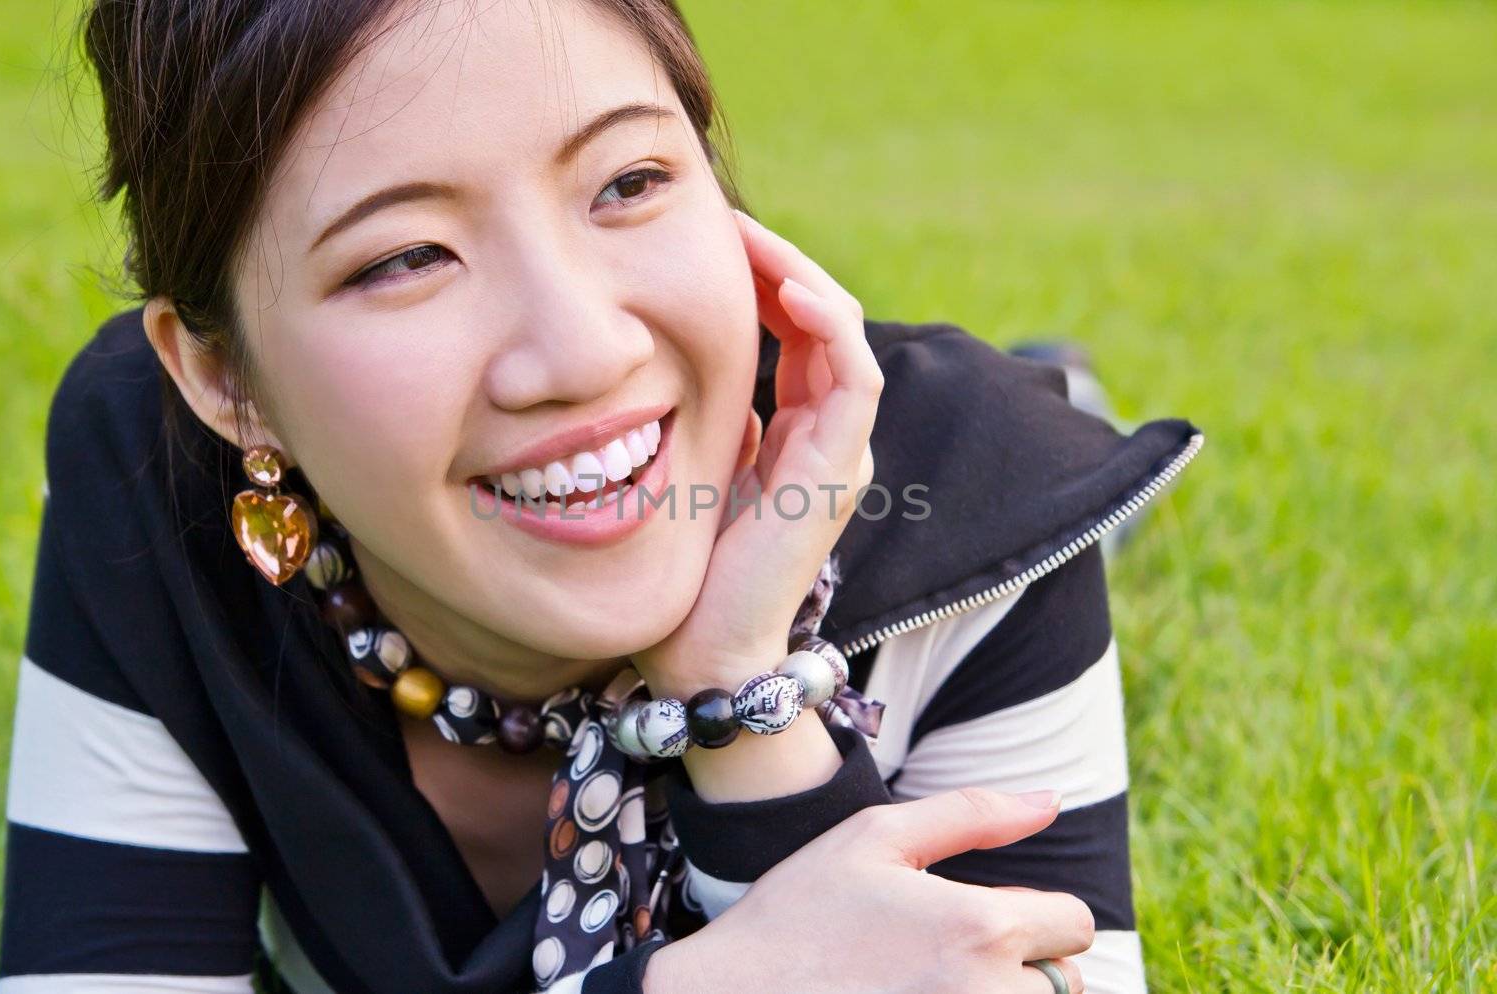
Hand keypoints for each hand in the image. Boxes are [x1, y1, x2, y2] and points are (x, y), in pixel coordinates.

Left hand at [631, 209, 882, 698]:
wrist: (703, 650)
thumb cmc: (692, 570)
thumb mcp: (696, 471)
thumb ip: (713, 422)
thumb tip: (685, 368)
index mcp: (800, 433)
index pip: (799, 328)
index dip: (765, 276)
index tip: (714, 236)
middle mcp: (830, 436)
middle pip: (825, 319)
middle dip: (780, 262)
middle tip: (729, 220)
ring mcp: (841, 452)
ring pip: (844, 334)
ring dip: (801, 276)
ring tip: (751, 236)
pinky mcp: (838, 470)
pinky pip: (855, 377)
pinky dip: (829, 327)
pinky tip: (789, 289)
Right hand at [644, 788, 1093, 993]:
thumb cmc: (799, 913)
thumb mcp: (873, 838)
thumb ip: (972, 813)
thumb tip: (1051, 799)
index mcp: (979, 927)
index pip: (1072, 923)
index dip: (1031, 913)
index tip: (976, 918)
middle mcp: (988, 993)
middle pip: (1064, 982)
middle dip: (1022, 965)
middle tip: (947, 957)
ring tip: (935, 984)